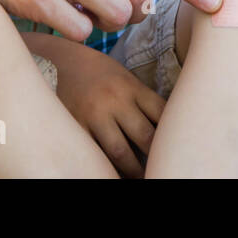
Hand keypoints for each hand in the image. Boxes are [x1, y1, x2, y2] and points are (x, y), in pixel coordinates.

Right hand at [43, 37, 164, 178]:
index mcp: (132, 87)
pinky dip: (105, 165)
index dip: (171, 135)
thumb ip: (143, 101)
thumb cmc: (100, 74)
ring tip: (140, 177)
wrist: (61, 60)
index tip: (175, 149)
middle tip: (162, 168)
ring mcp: (94, 113)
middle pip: (145, 136)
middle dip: (156, 157)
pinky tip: (111, 171)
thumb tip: (168, 128)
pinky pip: (93, 152)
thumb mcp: (126, 79)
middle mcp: (115, 99)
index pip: (162, 113)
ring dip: (133, 170)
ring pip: (120, 151)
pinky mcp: (75, 125)